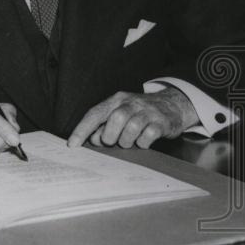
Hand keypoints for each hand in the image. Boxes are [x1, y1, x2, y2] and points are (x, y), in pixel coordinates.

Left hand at [67, 88, 198, 148]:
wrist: (172, 104)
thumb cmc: (139, 112)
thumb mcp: (120, 112)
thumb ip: (105, 124)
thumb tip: (94, 140)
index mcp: (116, 100)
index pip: (95, 114)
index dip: (82, 129)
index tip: (72, 145)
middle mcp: (131, 103)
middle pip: (115, 119)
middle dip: (110, 136)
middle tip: (113, 142)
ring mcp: (147, 111)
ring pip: (131, 127)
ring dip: (127, 141)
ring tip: (128, 142)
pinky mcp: (162, 122)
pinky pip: (148, 135)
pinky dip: (143, 142)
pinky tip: (143, 141)